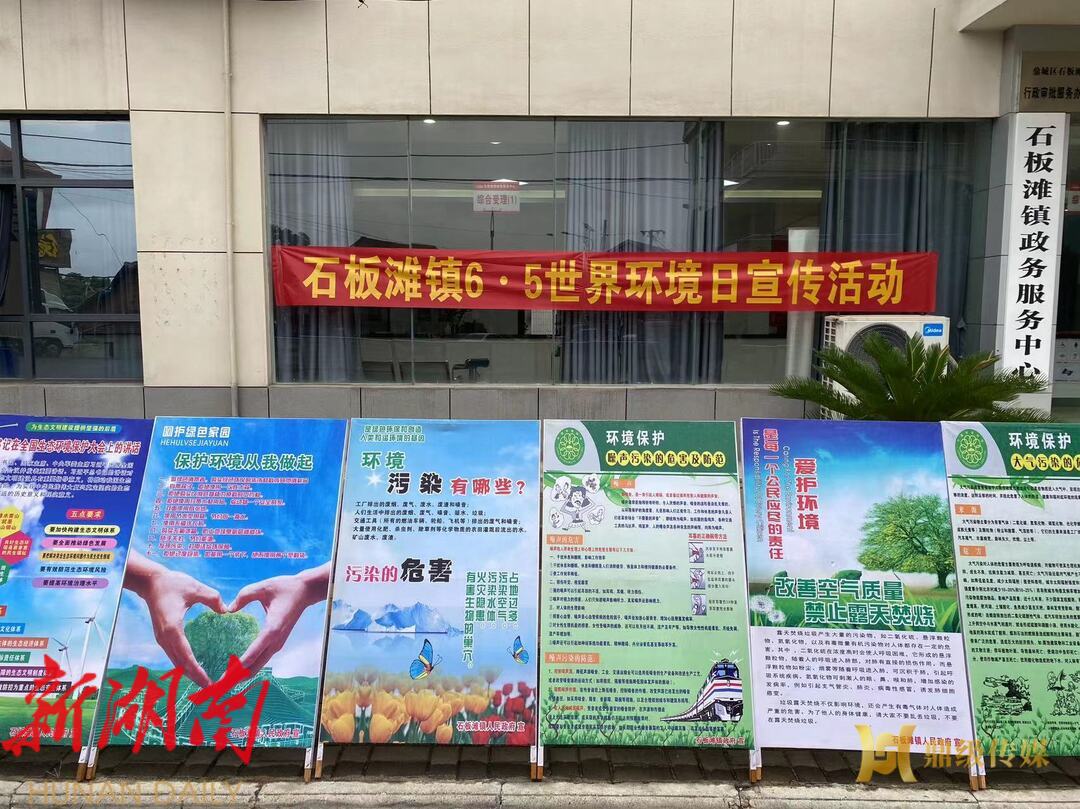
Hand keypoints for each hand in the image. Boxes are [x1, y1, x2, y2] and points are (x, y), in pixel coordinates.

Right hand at [124, 552, 226, 687]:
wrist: (151, 582)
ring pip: (176, 661)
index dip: (198, 671)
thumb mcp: (196, 588)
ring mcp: (162, 638)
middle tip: (211, 689)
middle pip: (180, 664)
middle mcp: (165, 638)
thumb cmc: (173, 584)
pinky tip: (195, 667)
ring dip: (189, 672)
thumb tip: (227, 610)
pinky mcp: (162, 636)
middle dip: (195, 677)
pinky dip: (184, 663)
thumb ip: (213, 599)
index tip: (209, 682)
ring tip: (205, 682)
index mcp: (173, 629)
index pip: (186, 656)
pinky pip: (174, 654)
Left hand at [227, 563, 329, 674]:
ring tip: (226, 683)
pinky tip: (238, 670)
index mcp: (272, 629)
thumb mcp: (263, 586)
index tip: (222, 678)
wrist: (305, 591)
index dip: (237, 667)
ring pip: (259, 665)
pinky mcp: (277, 642)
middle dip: (237, 678)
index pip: (252, 654)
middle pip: (255, 666)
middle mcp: (276, 641)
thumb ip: (244, 597)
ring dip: (243, 674)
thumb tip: (228, 610)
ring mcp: (278, 643)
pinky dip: (250, 667)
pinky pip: (262, 659)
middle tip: (219, 688)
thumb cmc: (285, 587)